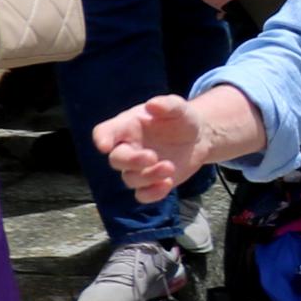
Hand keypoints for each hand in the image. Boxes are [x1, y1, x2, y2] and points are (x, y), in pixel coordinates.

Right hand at [92, 95, 213, 201]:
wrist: (198, 138)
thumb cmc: (181, 119)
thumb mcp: (179, 108)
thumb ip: (167, 105)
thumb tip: (153, 105)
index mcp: (126, 127)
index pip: (104, 132)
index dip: (102, 138)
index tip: (104, 145)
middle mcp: (127, 148)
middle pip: (117, 160)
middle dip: (131, 161)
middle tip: (152, 157)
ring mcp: (137, 168)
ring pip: (130, 179)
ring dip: (148, 176)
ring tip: (170, 167)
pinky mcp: (151, 183)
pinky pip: (143, 195)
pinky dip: (152, 193)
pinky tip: (167, 183)